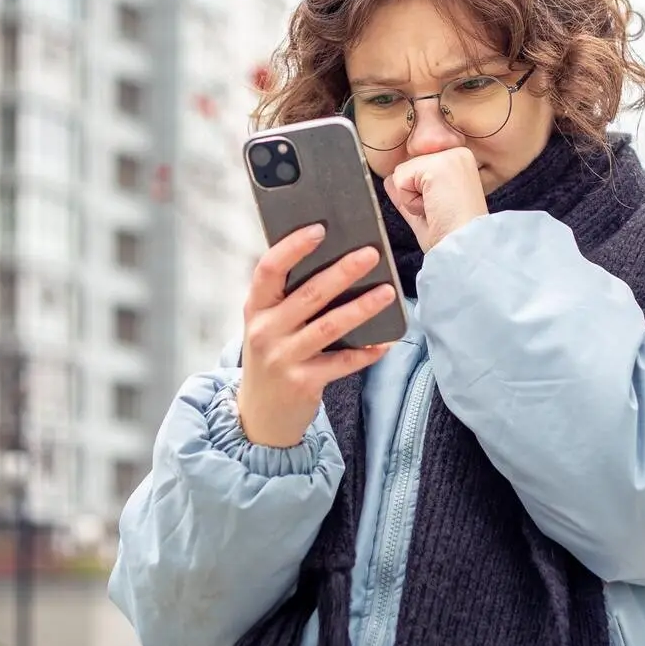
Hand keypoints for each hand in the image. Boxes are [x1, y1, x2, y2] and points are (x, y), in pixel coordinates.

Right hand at [236, 226, 396, 446]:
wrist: (260, 416)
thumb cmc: (271, 357)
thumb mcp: (267, 325)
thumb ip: (287, 299)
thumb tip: (335, 261)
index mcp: (256, 308)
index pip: (269, 269)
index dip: (292, 247)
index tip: (319, 229)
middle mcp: (266, 331)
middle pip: (308, 294)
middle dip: (343, 272)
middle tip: (371, 254)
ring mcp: (283, 359)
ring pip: (330, 326)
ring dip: (362, 307)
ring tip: (388, 291)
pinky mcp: (303, 383)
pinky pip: (342, 363)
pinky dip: (366, 352)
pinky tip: (385, 341)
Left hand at [384, 146, 488, 252]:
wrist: (464, 250)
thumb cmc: (450, 237)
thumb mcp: (426, 209)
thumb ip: (410, 191)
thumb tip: (389, 179)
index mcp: (458, 163)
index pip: (417, 167)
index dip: (419, 194)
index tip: (442, 209)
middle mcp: (457, 153)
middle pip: (407, 167)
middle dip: (414, 195)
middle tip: (439, 210)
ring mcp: (449, 156)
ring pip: (401, 172)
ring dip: (411, 199)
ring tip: (436, 209)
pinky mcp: (438, 165)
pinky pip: (400, 179)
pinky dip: (408, 201)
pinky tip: (432, 207)